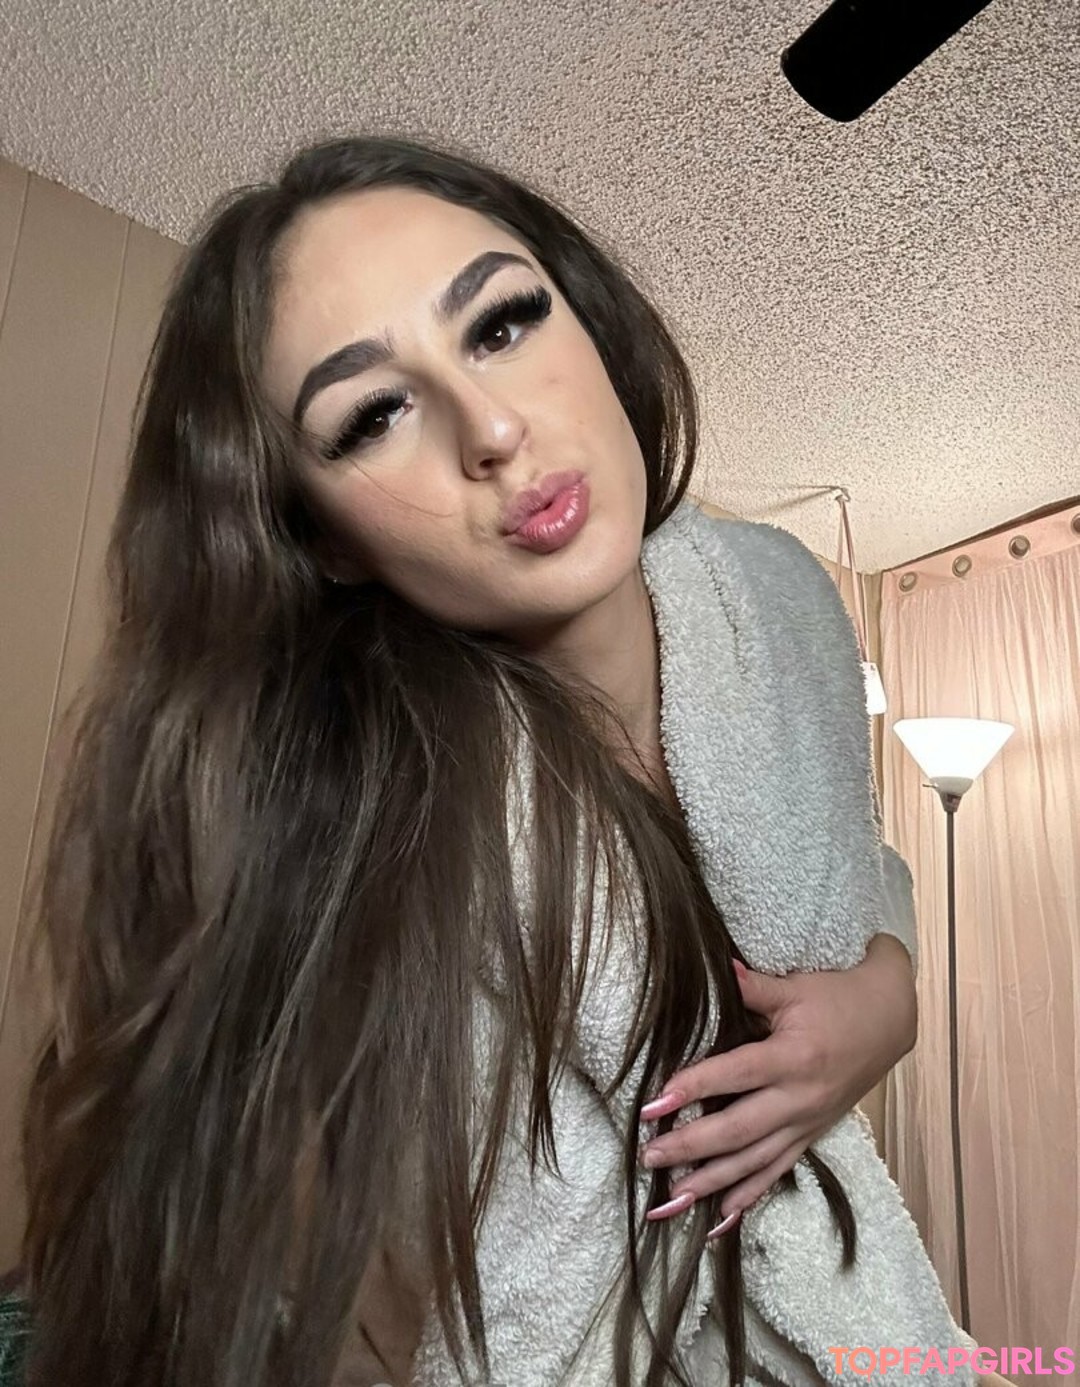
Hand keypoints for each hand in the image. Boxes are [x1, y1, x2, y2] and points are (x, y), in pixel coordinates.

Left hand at [639, 933, 916, 1222]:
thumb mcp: (796, 987)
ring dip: (711, 1182)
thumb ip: (754, 986)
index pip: (734, 1077)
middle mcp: (799, 1098)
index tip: (653, 1105)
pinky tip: (718, 1219)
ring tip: (670, 1198)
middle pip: (738, 1130)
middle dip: (691, 1147)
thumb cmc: (838, 997)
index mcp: (793, 1058)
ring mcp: (806, 1122)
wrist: (889, 1019)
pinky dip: (748, 1197)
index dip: (693, 1090)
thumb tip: (719, 968)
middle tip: (648, 1156)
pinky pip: (776, 1172)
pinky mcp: (811, 1135)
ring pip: (754, 1162)